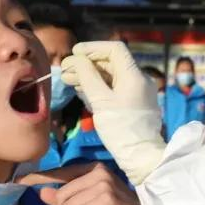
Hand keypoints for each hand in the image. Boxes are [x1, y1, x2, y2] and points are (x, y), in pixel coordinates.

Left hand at [18, 163, 150, 204]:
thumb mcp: (86, 204)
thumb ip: (65, 198)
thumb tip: (42, 193)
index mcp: (91, 168)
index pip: (59, 172)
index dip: (38, 178)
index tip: (18, 182)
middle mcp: (96, 171)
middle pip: (61, 196)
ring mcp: (102, 183)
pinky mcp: (106, 198)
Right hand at [60, 42, 165, 184]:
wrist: (140, 157)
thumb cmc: (120, 128)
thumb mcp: (100, 101)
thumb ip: (88, 76)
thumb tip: (77, 59)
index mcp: (134, 75)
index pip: (114, 49)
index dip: (93, 48)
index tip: (74, 53)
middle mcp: (139, 80)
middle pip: (111, 63)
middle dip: (87, 64)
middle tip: (65, 69)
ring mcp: (137, 92)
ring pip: (110, 76)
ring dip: (89, 76)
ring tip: (68, 79)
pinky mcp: (133, 104)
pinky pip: (113, 88)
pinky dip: (97, 87)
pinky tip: (81, 90)